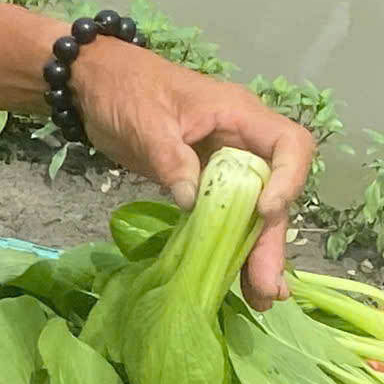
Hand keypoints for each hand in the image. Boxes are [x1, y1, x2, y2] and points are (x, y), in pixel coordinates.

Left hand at [69, 42, 316, 307]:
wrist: (93, 84)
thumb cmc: (124, 87)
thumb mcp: (145, 120)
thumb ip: (171, 158)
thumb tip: (193, 201)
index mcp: (239, 115)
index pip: (289, 145)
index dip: (288, 180)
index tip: (264, 212)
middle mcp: (242, 142)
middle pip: (274, 193)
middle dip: (271, 239)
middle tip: (268, 286)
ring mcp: (224, 165)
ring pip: (252, 213)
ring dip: (254, 253)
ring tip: (260, 298)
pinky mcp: (202, 183)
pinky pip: (224, 217)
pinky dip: (228, 247)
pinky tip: (232, 280)